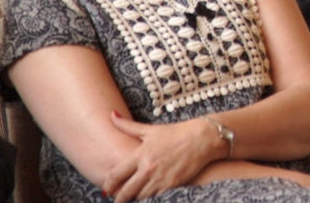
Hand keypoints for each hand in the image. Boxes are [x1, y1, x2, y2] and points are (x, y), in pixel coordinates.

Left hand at [104, 112, 224, 202]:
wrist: (203, 138)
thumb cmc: (177, 132)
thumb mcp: (151, 129)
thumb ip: (128, 126)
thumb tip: (111, 115)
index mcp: (141, 154)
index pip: (116, 174)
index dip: (108, 184)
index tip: (106, 189)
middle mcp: (148, 167)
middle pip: (126, 191)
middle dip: (118, 198)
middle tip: (116, 200)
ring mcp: (160, 177)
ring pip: (140, 195)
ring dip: (136, 196)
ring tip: (134, 195)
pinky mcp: (172, 184)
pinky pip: (155, 196)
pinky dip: (150, 195)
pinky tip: (150, 192)